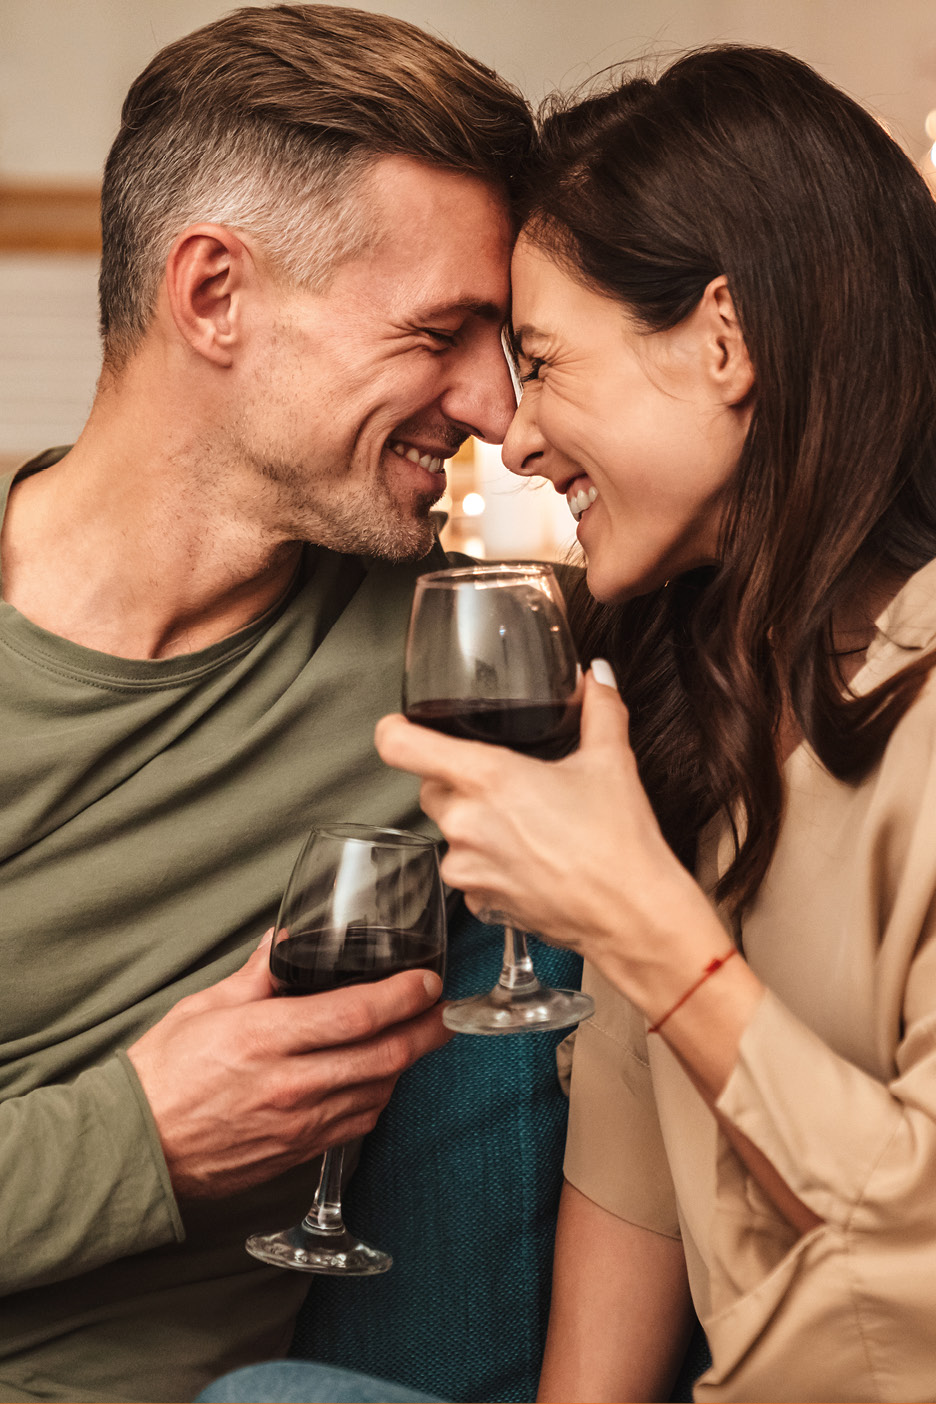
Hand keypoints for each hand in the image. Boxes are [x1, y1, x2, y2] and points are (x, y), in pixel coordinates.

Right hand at [128, 932, 450, 1197]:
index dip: (404, 995)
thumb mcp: (204, 1008)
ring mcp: (299, 1125)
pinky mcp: (300, 1153)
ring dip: (406, 1063)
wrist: (134, 1150)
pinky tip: (378, 1077)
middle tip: (446, 1010)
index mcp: (267, 1039)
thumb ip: (256, 976)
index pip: (357, 1014)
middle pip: (385, 1056)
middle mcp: (291, 1085)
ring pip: (378, 1091)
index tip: (428, 980)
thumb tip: (285, 943)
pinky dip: (378, 1096)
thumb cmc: (161, 1076)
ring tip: (418, 1036)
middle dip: (427, 1029)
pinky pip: (357, 1123)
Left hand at [376, 667, 712, 975]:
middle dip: (457, 781)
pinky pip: (468, 872)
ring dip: (476, 826)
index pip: (399, 745)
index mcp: (487, 776)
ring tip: (528, 828)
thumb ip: (598, 708)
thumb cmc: (620, 842)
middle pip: (429, 787)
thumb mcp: (611, 761)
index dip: (396, 729)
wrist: (632, 915)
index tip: (404, 726)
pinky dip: (490, 865)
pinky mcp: (477, 903)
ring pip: (450, 832)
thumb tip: (595, 676)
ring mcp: (466, 868)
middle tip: (505, 783)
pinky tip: (531, 862)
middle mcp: (464, 822)